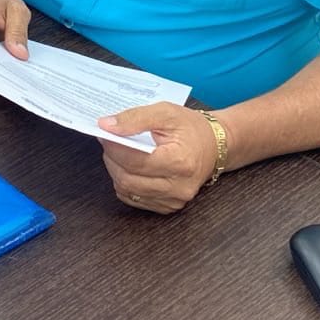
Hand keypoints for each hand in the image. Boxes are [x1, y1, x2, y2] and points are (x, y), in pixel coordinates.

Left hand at [97, 104, 220, 213]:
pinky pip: (135, 199)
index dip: (113, 147)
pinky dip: (125, 183)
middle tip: (109, 141)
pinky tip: (130, 167)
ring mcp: (174, 200)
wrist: (214, 146)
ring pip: (127, 190)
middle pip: (127, 178)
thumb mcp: (166, 112)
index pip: (135, 160)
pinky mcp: (169, 206)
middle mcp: (178, 186)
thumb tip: (106, 126)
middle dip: (111, 158)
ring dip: (116, 170)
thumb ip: (135, 118)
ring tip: (119, 152)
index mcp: (180, 162)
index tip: (105, 133)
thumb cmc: (191, 128)